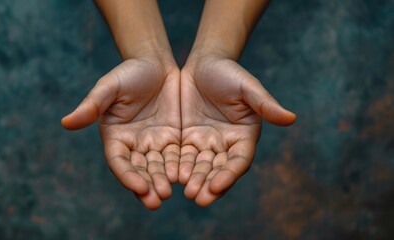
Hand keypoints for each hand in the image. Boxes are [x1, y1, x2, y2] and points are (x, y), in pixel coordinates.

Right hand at [62, 58, 180, 209]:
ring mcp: (154, 144)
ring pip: (159, 168)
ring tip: (170, 193)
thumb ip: (92, 105)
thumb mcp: (110, 87)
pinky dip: (180, 169)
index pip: (119, 161)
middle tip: (156, 200)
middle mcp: (134, 145)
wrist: (156, 64)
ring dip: (163, 182)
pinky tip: (187, 178)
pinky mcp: (173, 139)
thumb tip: (65, 123)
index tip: (139, 187)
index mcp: (115, 137)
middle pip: (140, 170)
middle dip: (147, 185)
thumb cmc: (129, 72)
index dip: (127, 175)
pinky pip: (177, 157)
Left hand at [180, 54, 295, 206]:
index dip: (229, 174)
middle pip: (218, 169)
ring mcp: (206, 143)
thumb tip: (291, 118)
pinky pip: (182, 157)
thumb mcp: (246, 86)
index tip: (217, 186)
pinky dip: (178, 168)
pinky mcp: (187, 139)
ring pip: (200, 167)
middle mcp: (226, 145)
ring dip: (194, 181)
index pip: (239, 160)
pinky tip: (170, 177)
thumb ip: (265, 104)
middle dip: (209, 184)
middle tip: (198, 199)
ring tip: (186, 193)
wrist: (203, 63)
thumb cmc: (228, 72)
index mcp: (244, 136)